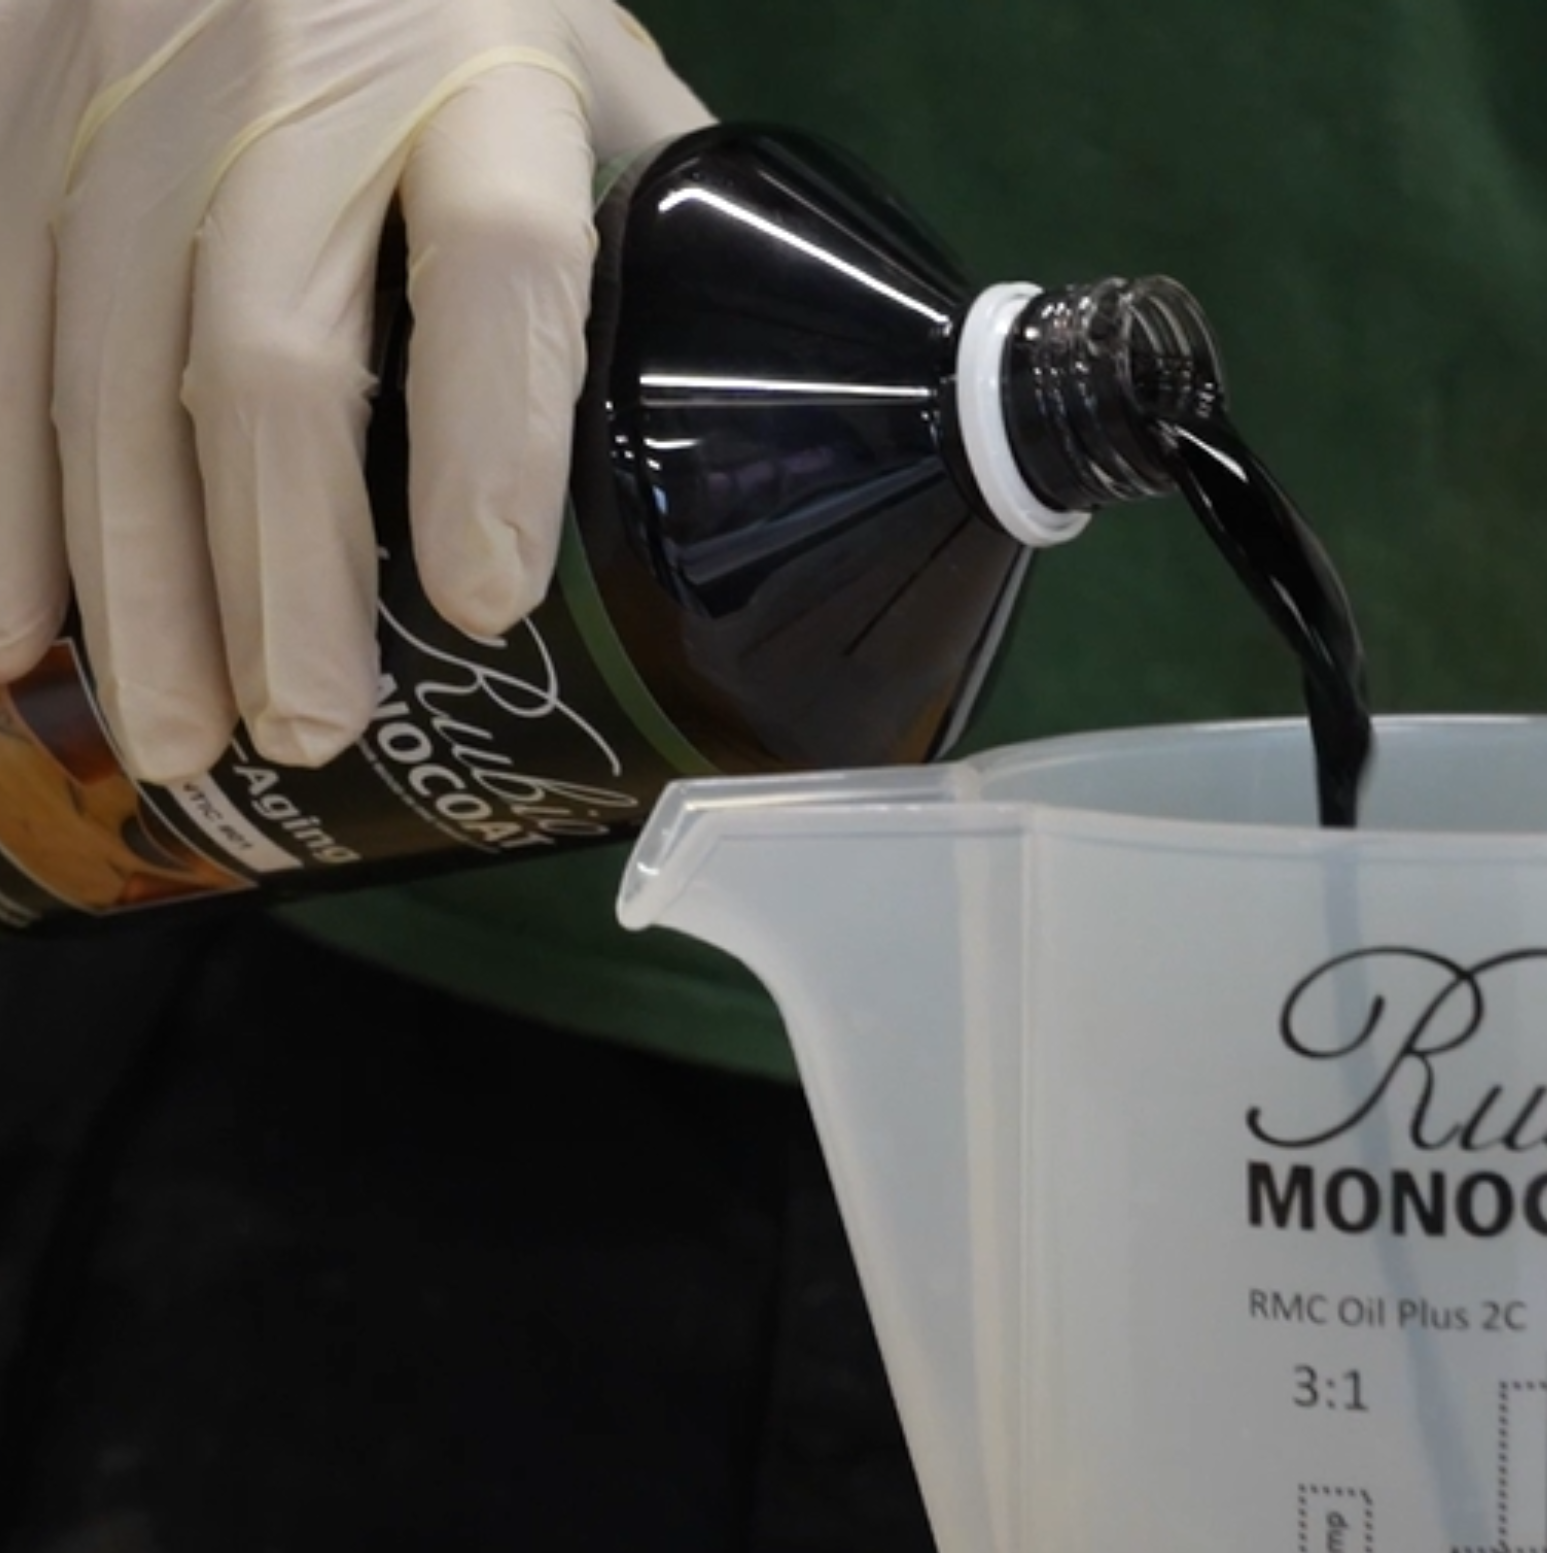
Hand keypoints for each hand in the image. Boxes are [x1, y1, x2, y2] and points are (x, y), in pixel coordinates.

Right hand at [0, 0, 707, 782]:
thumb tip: (725, 429)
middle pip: (274, 351)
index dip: (491, 446)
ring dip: (136, 579)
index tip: (487, 606)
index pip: (499, 264)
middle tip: (305, 734)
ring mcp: (120, 81)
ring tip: (173, 740)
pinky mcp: (4, 97)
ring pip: (110, 363)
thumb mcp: (578, 50)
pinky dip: (0, 495)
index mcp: (485, 61)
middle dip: (282, 572)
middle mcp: (294, 73)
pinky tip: (16, 634)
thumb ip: (636, 209)